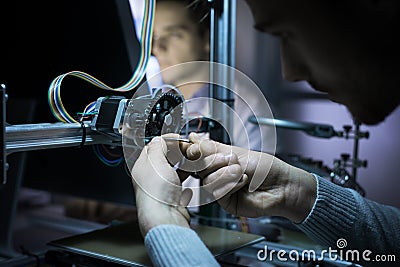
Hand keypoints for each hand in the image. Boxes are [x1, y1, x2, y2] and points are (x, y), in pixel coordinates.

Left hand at [131, 136, 191, 235]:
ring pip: (173, 170)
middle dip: (176, 152)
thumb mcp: (156, 161)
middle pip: (164, 158)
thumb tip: (159, 139)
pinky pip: (180, 183)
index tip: (179, 139)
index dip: (166, 141)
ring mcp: (161, 188)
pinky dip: (186, 177)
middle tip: (187, 149)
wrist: (165, 218)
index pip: (153, 147)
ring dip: (183, 164)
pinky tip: (191, 175)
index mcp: (142, 167)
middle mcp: (150, 178)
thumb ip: (157, 147)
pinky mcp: (172, 197)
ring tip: (192, 159)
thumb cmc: (157, 194)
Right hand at [185, 133, 315, 222]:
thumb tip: (193, 138)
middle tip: (230, 159)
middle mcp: (218, 174)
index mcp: (219, 160)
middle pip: (198, 168)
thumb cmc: (266, 168)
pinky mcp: (225, 202)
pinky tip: (243, 182)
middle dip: (214, 161)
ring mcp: (221, 188)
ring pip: (207, 181)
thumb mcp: (237, 152)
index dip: (193, 151)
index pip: (197, 155)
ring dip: (225, 174)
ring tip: (241, 171)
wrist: (282, 186)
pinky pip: (217, 192)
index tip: (193, 148)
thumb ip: (212, 147)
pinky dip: (231, 185)